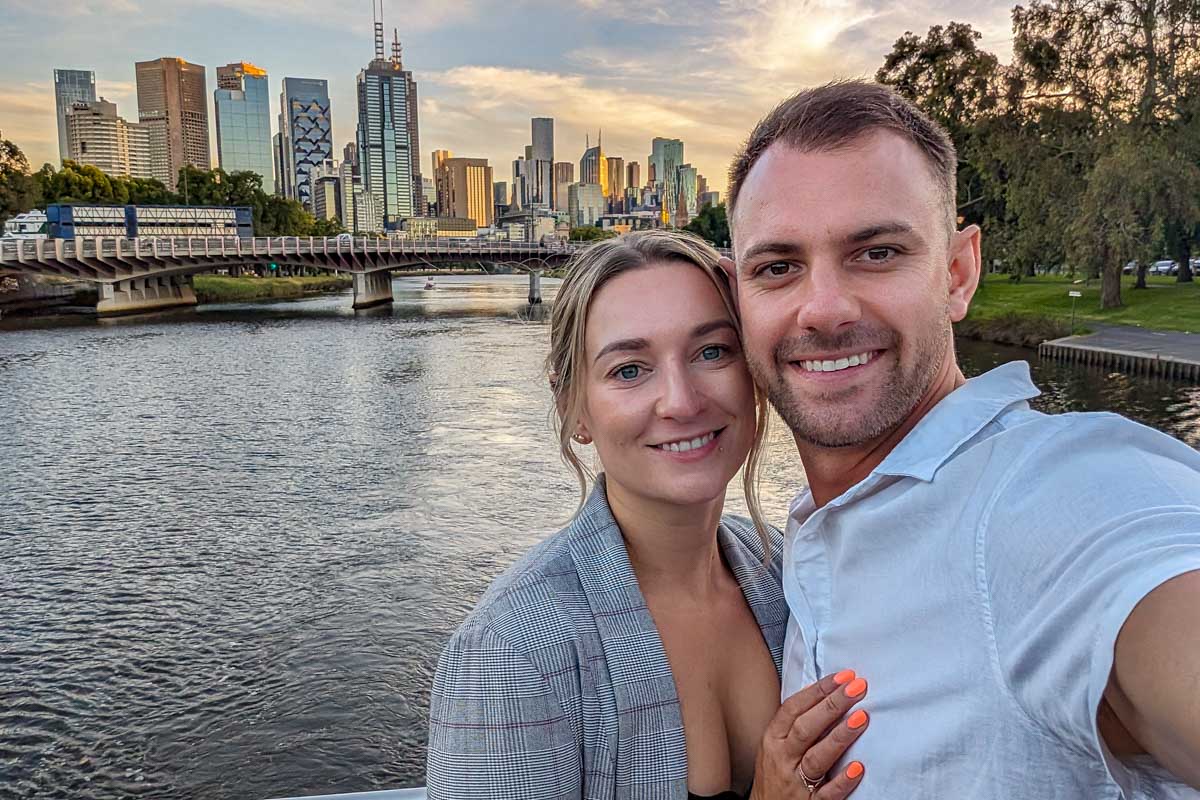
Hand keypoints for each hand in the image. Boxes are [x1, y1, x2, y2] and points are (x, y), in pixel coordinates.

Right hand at [749, 670, 869, 799]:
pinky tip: (858, 768)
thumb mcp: (776, 745)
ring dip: (839, 737)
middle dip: (832, 705)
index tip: (842, 677)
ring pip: (816, 758)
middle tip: (857, 687)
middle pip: (806, 728)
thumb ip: (795, 724)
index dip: (818, 691)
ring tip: (861, 717)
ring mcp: (795, 782)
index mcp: (773, 739)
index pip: (794, 708)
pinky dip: (841, 781)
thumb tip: (827, 694)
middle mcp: (782, 758)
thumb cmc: (775, 774)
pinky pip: (827, 793)